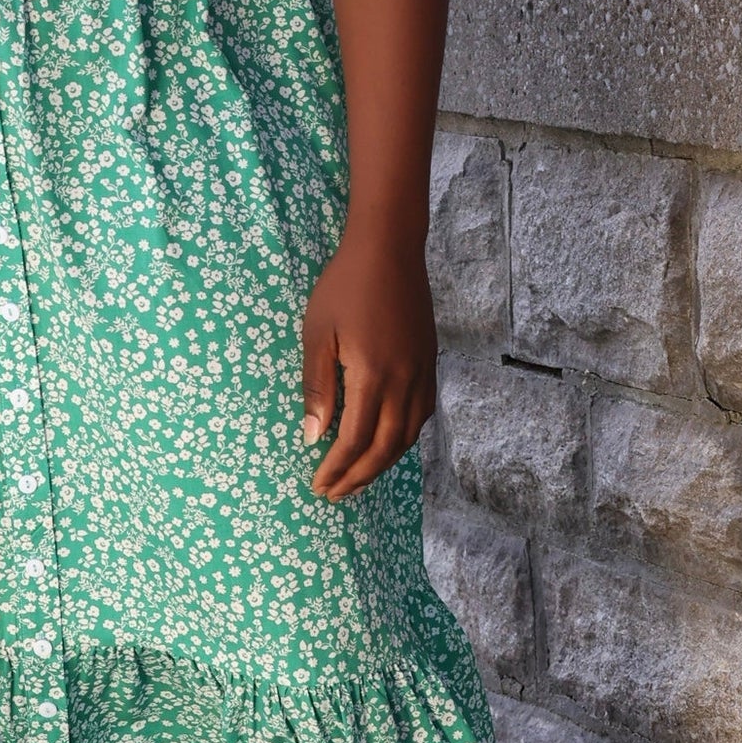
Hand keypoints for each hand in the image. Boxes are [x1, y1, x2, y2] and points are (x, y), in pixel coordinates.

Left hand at [300, 226, 436, 500]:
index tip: (318, 485)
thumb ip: (317, 387)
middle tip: (335, 494)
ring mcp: (422, 373)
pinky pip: (422, 414)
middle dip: (358, 477)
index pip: (354, 440)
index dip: (337, 469)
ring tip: (358, 477)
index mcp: (372, 376)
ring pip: (407, 436)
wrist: (389, 248)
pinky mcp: (430, 363)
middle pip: (384, 448)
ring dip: (382, 463)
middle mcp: (404, 381)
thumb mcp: (317, 333)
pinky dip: (403, 438)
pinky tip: (387, 443)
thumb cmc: (344, 286)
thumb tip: (312, 436)